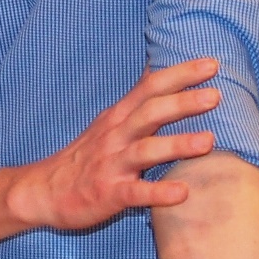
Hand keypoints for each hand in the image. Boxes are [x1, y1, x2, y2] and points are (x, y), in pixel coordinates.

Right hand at [6, 58, 221, 232]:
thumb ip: (136, 98)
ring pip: (145, 151)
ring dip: (176, 144)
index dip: (180, 74)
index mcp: (119, 117)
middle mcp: (116, 136)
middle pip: (150, 113)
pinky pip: (135, 193)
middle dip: (182, 103)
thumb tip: (157, 67)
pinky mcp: (108, 194)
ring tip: (208, 141)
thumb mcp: (109, 120)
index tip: (212, 63)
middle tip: (215, 95)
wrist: (43, 191)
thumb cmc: (86, 155)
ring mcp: (111, 165)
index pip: (150, 87)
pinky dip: (158, 193)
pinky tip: (182, 194)